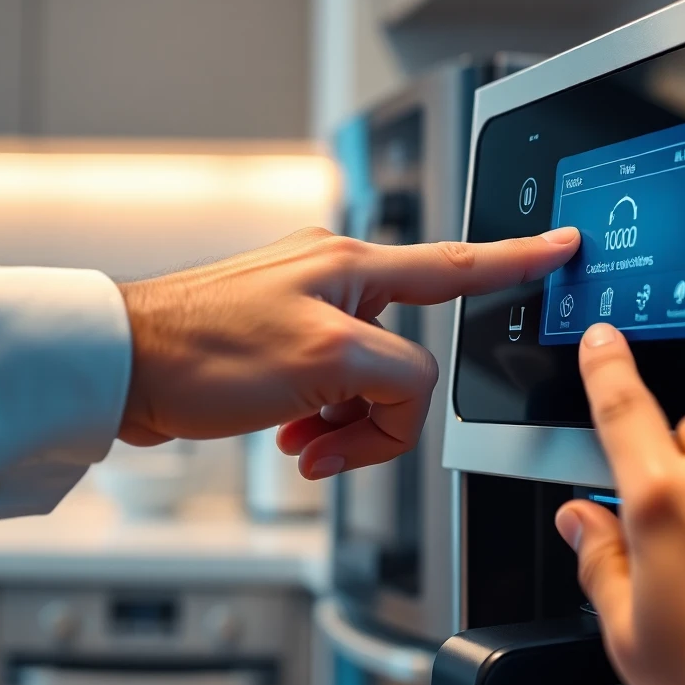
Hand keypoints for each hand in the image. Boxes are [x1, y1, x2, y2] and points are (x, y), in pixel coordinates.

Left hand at [118, 226, 578, 477]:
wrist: (122, 370)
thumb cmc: (204, 352)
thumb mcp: (325, 361)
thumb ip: (399, 374)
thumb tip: (408, 394)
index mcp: (357, 268)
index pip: (459, 264)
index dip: (520, 258)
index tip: (563, 244)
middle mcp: (339, 281)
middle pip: (409, 358)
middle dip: (382, 412)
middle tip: (337, 436)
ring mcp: (311, 312)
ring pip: (372, 384)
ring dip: (345, 426)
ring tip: (303, 440)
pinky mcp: (287, 344)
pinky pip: (335, 392)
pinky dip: (320, 424)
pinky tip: (289, 437)